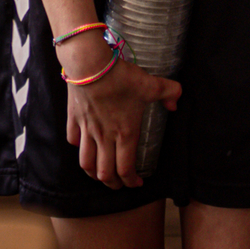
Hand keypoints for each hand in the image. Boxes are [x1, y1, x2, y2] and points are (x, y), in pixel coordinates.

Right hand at [65, 52, 181, 187]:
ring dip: (93, 173)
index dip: (131, 181)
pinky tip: (83, 145)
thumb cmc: (121, 77)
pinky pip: (73, 139)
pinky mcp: (74, 119)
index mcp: (124, 134)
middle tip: (119, 184)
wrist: (90, 64)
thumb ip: (169, 93)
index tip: (137, 183)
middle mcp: (104, 137)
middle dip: (113, 184)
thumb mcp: (151, 84)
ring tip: (99, 174)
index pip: (126, 168)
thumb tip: (176, 103)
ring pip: (86, 162)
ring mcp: (87, 130)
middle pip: (104, 173)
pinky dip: (78, 147)